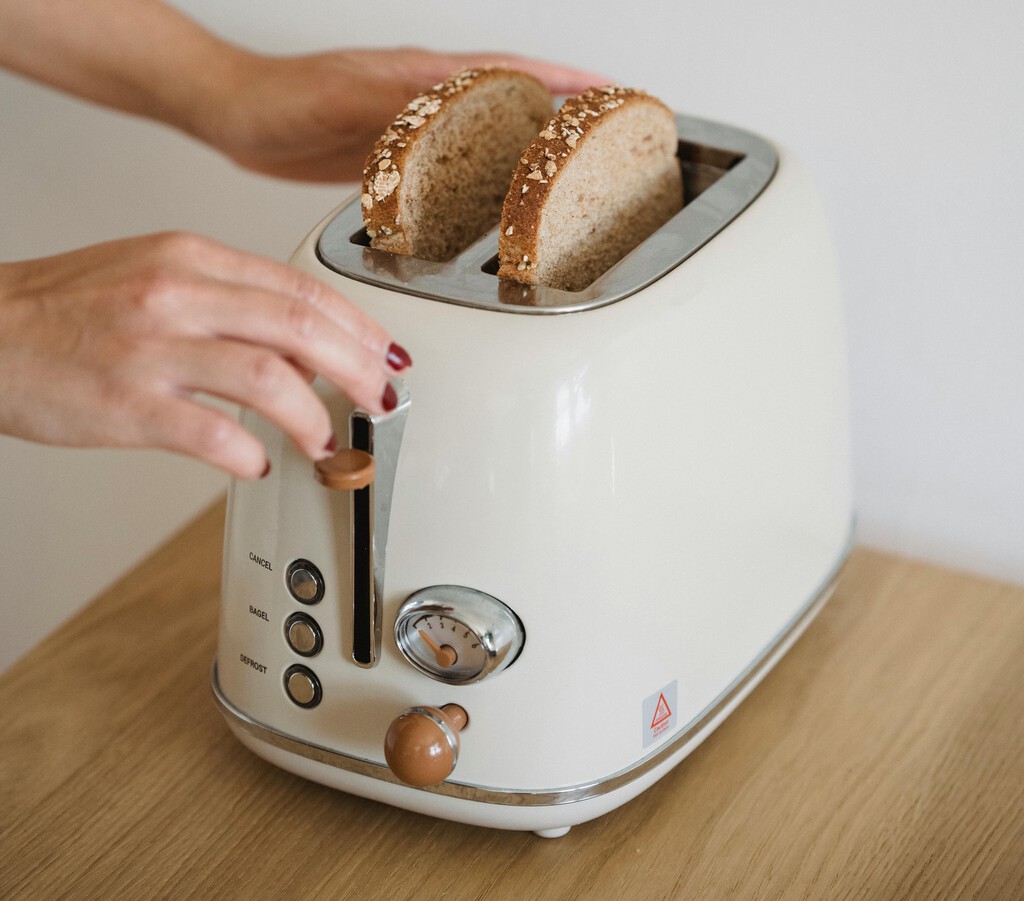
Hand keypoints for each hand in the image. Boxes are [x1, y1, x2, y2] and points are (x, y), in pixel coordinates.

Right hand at [0, 232, 408, 478]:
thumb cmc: (71, 309)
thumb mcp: (156, 275)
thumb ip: (232, 301)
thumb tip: (306, 345)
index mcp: (190, 258)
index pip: (301, 288)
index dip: (359, 327)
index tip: (388, 355)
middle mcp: (176, 295)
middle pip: (300, 327)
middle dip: (358, 370)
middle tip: (381, 400)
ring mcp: (151, 350)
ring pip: (269, 379)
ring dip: (314, 418)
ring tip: (325, 442)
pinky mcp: (126, 406)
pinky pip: (213, 435)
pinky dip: (249, 453)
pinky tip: (257, 462)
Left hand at [203, 47, 608, 181]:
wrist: (234, 115)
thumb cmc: (280, 101)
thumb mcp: (345, 102)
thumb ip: (402, 106)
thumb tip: (463, 107)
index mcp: (424, 79)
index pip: (514, 74)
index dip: (568, 85)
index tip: (614, 94)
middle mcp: (427, 99)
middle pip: (515, 101)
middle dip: (567, 115)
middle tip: (610, 138)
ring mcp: (415, 127)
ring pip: (490, 134)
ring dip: (531, 147)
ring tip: (570, 173)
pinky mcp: (396, 155)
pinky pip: (458, 164)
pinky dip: (487, 175)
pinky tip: (496, 197)